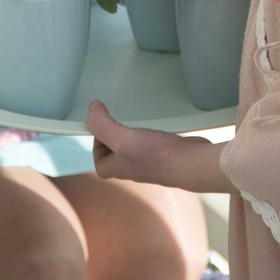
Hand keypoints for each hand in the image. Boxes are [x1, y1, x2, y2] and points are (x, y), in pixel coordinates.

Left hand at [85, 100, 233, 193]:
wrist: (188, 163)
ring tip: (132, 123)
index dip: (96, 144)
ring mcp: (148, 162)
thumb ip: (103, 125)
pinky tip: (154, 128)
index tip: (101, 125)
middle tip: (114, 122)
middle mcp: (131, 168)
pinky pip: (149, 145)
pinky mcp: (163, 156)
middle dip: (112, 139)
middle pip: (115, 156)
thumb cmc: (155, 156)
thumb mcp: (122, 138)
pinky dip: (147, 135)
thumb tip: (91, 110)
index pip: (99, 162)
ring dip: (130, 136)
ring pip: (132, 150)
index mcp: (117, 168)